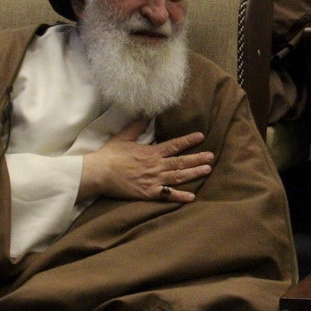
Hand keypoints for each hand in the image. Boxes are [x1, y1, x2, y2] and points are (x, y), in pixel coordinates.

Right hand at [79, 121, 213, 202]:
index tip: (201, 136)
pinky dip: (180, 196)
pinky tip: (192, 197)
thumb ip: (136, 126)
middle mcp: (156, 165)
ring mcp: (154, 180)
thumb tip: (145, 114)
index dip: (188, 140)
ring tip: (208, 169)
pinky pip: (167, 195)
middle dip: (197, 158)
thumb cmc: (110, 155)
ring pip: (179, 176)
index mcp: (151, 152)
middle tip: (211, 156)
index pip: (174, 145)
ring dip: (194, 173)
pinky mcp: (148, 193)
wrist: (99, 173)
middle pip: (181, 161)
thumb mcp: (123, 136)